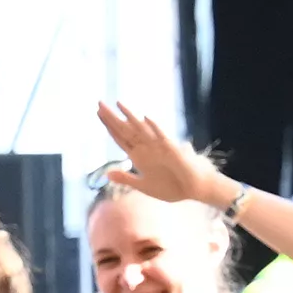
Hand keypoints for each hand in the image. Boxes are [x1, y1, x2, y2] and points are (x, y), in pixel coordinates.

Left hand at [95, 102, 231, 210]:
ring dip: (129, 117)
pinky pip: (162, 137)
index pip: (120, 138)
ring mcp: (159, 148)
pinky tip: (145, 118)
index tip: (98, 114)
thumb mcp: (142, 185)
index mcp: (139, 156)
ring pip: (141, 130)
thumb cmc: (171, 187)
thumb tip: (107, 173)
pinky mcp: (172, 151)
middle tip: (99, 103)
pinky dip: (154, 128)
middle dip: (112, 118)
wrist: (194, 189)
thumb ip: (126, 178)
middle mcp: (147, 148)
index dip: (108, 127)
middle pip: (126, 130)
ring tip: (118, 104)